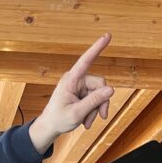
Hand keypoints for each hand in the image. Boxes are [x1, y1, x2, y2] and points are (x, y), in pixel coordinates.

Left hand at [29, 33, 114, 152]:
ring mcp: (79, 86)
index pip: (85, 61)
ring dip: (96, 109)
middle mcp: (76, 79)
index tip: (107, 36)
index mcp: (70, 80)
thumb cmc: (58, 119)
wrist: (50, 127)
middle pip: (100, 84)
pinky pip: (95, 99)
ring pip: (99, 93)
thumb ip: (94, 101)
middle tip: (101, 117)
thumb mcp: (77, 113)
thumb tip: (111, 90)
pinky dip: (93, 111)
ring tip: (87, 122)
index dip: (97, 48)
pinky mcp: (82, 93)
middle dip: (101, 102)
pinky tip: (86, 120)